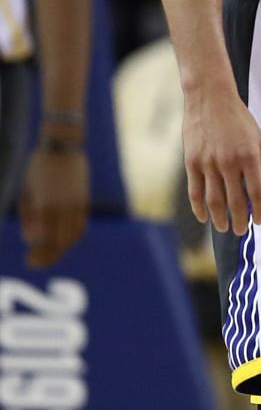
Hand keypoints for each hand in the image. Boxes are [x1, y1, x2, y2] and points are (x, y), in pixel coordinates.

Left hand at [19, 145, 88, 267]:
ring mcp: (77, 203)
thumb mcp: (27, 191)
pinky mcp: (84, 200)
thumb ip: (30, 216)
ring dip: (61, 248)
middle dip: (48, 256)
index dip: (37, 252)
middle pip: (59, 241)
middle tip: (35, 263)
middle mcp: (64, 206)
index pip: (44, 238)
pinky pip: (81, 225)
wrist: (64, 145)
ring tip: (49, 254)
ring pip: (73, 235)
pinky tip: (63, 242)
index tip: (30, 261)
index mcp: (46, 204)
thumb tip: (32, 239)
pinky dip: (72, 237)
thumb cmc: (39, 167)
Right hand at [183, 87, 260, 233]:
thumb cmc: (239, 120)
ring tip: (225, 227)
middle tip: (242, 231)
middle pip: (235, 200)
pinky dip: (199, 207)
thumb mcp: (259, 140)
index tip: (260, 221)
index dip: (259, 210)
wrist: (210, 100)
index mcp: (249, 156)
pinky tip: (204, 217)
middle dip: (240, 219)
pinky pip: (195, 191)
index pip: (256, 192)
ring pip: (214, 200)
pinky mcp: (191, 162)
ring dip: (219, 218)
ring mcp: (208, 163)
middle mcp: (229, 162)